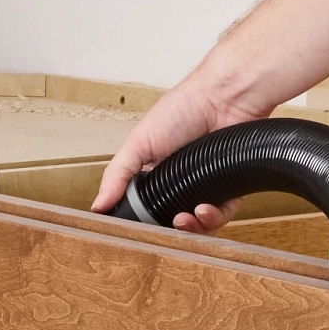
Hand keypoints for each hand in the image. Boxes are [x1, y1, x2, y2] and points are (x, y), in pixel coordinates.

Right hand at [94, 71, 258, 230]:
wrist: (224, 99)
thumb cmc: (183, 109)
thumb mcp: (139, 142)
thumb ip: (117, 175)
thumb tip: (98, 205)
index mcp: (155, 174)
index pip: (145, 209)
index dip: (143, 222)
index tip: (138, 230)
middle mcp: (180, 183)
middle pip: (172, 222)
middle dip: (168, 229)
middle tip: (165, 226)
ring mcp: (205, 187)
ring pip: (198, 225)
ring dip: (191, 228)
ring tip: (185, 219)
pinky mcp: (230, 189)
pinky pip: (222, 216)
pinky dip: (213, 219)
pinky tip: (204, 210)